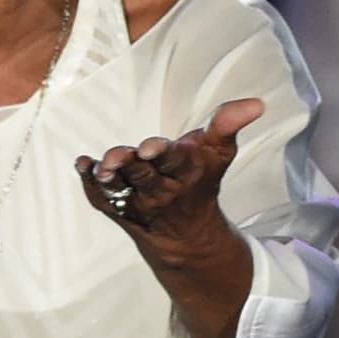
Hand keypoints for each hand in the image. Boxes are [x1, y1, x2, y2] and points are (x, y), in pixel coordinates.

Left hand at [75, 96, 264, 263]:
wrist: (187, 233)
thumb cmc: (199, 180)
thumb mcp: (218, 153)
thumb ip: (228, 125)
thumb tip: (256, 104)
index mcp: (186, 173)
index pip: (174, 162)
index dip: (162, 154)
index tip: (151, 147)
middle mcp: (161, 190)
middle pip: (144, 178)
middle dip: (133, 166)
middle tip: (122, 156)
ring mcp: (137, 203)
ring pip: (121, 191)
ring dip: (109, 178)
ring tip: (100, 167)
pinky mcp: (118, 210)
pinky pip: (102, 200)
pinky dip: (89, 185)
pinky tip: (82, 165)